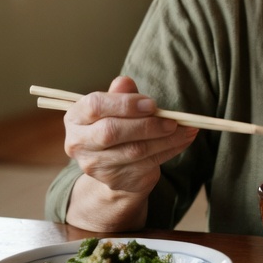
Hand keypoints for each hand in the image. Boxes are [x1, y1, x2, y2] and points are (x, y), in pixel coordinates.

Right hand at [62, 76, 196, 229]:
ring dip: (165, 139)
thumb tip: (125, 82)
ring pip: (134, 151)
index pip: (95, 106)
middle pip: (112, 132)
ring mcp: (95, 165)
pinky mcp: (114, 180)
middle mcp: (78, 143)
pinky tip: (183, 141)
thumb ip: (120, 94)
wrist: (115, 167)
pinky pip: (147, 164)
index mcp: (76, 118)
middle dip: (147, 125)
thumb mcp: (115, 107)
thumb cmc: (116, 126)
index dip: (124, 104)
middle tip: (173, 120)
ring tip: (187, 129)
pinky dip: (169, 151)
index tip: (152, 104)